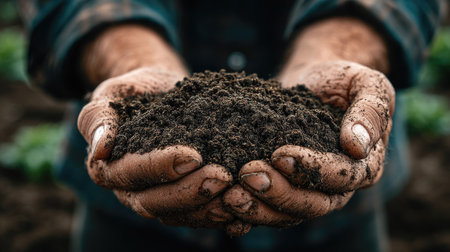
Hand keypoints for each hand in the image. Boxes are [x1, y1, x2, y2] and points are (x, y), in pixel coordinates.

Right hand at [78, 68, 233, 227]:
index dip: (161, 168)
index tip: (193, 157)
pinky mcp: (182, 200)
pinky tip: (243, 217)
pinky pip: (198, 216)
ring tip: (237, 196)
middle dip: (191, 192)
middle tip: (223, 177)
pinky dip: (221, 218)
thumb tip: (99, 150)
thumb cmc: (137, 91)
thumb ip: (100, 118)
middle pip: (157, 202)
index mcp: (108, 168)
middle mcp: (131, 191)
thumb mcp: (113, 94)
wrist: (161, 93)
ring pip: (180, 215)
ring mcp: (158, 198)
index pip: (133, 173)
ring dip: (209, 210)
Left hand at [224, 60, 394, 226]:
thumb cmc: (342, 81)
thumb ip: (369, 112)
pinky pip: (268, 210)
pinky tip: (225, 209)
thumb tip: (357, 146)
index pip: (341, 178)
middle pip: (312, 204)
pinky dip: (247, 216)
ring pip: (287, 214)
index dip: (311, 169)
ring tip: (231, 196)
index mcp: (364, 166)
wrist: (315, 81)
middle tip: (248, 175)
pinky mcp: (284, 187)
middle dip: (279, 192)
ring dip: (258, 209)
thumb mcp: (367, 85)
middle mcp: (337, 187)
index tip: (280, 154)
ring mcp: (309, 191)